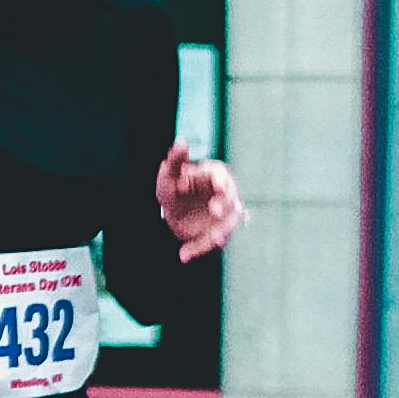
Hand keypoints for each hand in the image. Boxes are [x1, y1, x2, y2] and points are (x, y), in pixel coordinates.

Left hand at [156, 142, 243, 263]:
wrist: (172, 213)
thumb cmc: (173, 188)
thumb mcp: (168, 175)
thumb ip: (175, 160)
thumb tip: (182, 141)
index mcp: (214, 177)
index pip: (222, 178)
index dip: (221, 183)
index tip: (218, 188)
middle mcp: (224, 196)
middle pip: (230, 200)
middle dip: (224, 205)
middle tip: (214, 210)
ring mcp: (223, 216)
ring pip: (226, 225)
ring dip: (220, 233)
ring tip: (214, 240)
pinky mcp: (218, 234)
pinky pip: (211, 243)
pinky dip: (199, 249)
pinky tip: (184, 255)